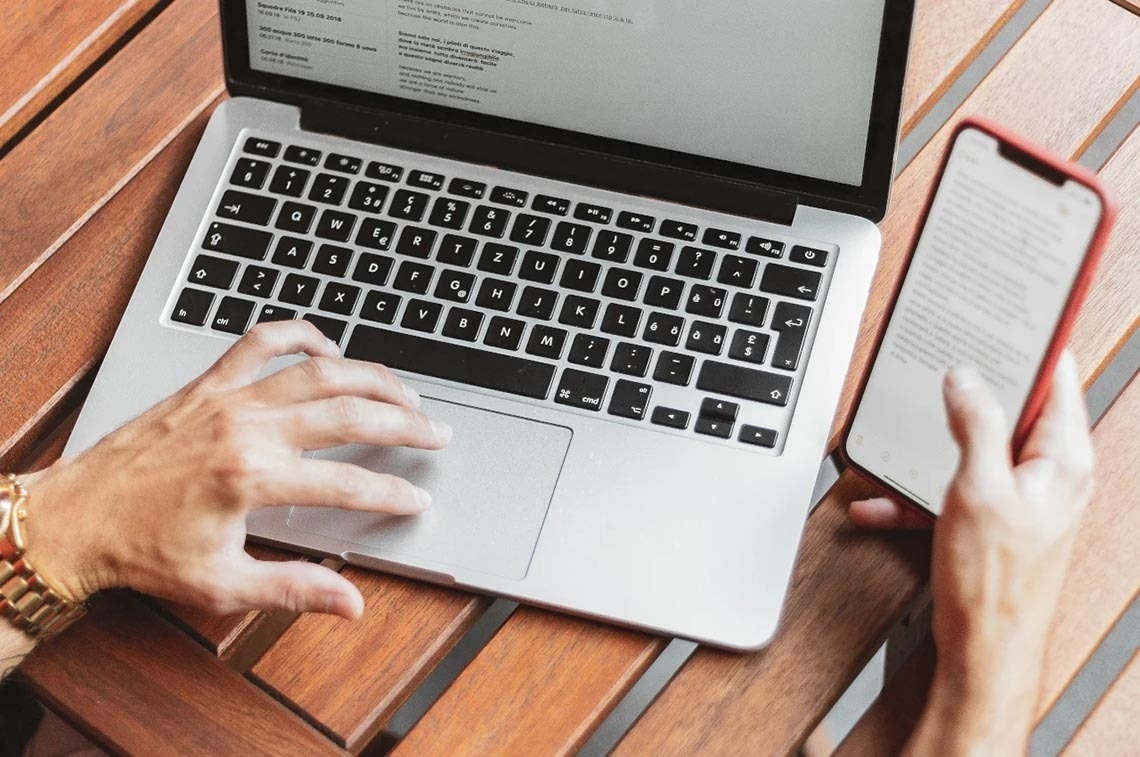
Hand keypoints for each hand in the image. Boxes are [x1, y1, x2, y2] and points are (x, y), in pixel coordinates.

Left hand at [19, 321, 451, 619]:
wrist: (75, 518)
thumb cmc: (141, 552)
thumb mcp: (221, 585)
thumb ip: (293, 588)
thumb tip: (349, 600)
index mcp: (251, 480)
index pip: (347, 482)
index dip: (392, 492)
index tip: (417, 497)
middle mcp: (245, 429)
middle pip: (348, 413)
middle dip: (403, 422)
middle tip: (436, 432)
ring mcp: (227, 398)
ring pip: (317, 370)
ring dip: (369, 376)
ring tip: (403, 389)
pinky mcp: (208, 384)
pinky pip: (260, 342)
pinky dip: (299, 335)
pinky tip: (326, 346)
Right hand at [850, 351, 1092, 752]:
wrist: (981, 653)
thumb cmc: (994, 584)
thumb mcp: (978, 489)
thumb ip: (976, 425)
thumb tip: (967, 379)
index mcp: (1061, 459)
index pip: (1056, 380)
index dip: (1033, 344)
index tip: (1011, 314)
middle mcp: (1047, 475)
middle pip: (1009, 410)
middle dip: (968, 394)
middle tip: (939, 368)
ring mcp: (1019, 499)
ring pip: (973, 449)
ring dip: (931, 449)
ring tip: (900, 442)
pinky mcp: (991, 521)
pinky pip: (952, 490)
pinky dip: (918, 492)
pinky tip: (881, 499)